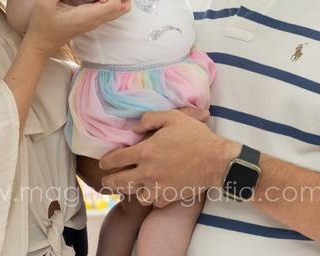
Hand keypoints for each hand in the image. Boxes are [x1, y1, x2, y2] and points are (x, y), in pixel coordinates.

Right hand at [25, 0, 130, 55]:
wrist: (41, 43)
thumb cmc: (41, 25)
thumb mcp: (44, 3)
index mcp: (87, 17)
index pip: (114, 4)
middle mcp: (95, 21)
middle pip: (123, 7)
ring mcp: (95, 22)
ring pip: (119, 9)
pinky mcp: (93, 20)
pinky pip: (110, 8)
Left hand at [99, 110, 238, 206]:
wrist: (216, 160)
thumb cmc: (195, 136)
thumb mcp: (173, 117)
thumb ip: (150, 119)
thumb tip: (135, 128)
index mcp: (145, 151)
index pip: (117, 159)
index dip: (107, 161)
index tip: (103, 163)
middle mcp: (148, 172)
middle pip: (119, 182)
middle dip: (109, 181)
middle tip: (106, 180)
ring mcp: (158, 187)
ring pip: (135, 196)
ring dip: (131, 191)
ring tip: (129, 187)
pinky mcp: (169, 197)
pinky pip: (154, 202)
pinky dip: (151, 198)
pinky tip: (152, 192)